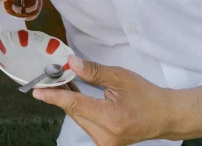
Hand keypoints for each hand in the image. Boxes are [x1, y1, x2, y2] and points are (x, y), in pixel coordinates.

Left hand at [31, 55, 177, 145]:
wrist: (164, 117)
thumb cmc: (145, 94)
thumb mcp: (120, 77)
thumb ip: (94, 71)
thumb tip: (71, 63)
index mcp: (110, 119)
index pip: (76, 105)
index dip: (54, 96)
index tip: (37, 90)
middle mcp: (105, 136)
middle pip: (74, 112)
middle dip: (60, 94)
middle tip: (48, 75)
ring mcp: (104, 143)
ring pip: (78, 118)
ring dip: (68, 100)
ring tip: (58, 81)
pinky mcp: (104, 143)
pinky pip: (85, 122)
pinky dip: (78, 108)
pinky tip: (72, 92)